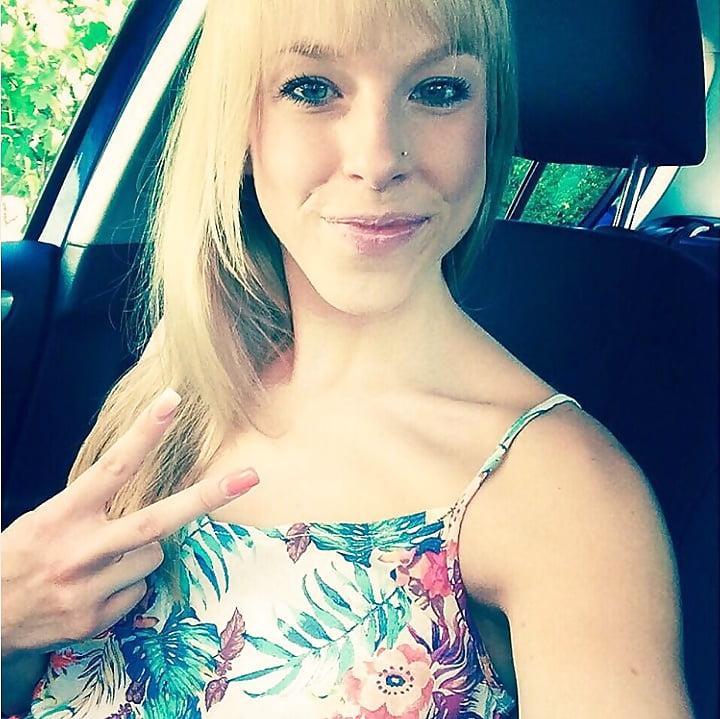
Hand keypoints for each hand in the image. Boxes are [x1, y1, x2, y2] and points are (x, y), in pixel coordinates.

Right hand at [0, 388, 258, 657]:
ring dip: (141, 555)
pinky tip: (93, 590)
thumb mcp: (46, 520)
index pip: (113, 467)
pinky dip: (126, 587)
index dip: (145, 433)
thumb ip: (93, 508)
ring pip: (153, 558)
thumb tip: (144, 493)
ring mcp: (87, 590)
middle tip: (250, 476)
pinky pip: (138, 592)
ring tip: (101, 561)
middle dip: (208, 497)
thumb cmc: (21, 557)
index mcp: (62, 516)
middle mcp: (78, 552)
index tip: (173, 401)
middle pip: (157, 521)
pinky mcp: (94, 621)